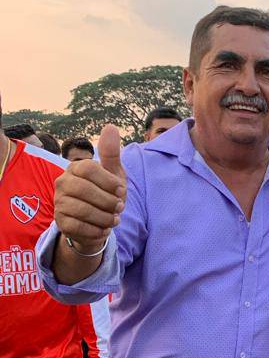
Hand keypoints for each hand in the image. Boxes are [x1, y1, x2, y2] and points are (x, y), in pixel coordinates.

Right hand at [54, 125, 125, 252]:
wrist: (98, 222)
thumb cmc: (106, 194)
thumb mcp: (113, 174)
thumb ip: (111, 154)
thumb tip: (111, 126)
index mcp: (76, 168)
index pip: (89, 168)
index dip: (108, 181)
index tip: (121, 190)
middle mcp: (63, 183)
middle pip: (85, 190)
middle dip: (108, 201)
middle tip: (120, 208)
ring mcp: (59, 202)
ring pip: (83, 210)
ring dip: (105, 218)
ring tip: (114, 219)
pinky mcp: (60, 222)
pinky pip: (79, 227)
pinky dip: (97, 231)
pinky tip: (104, 229)